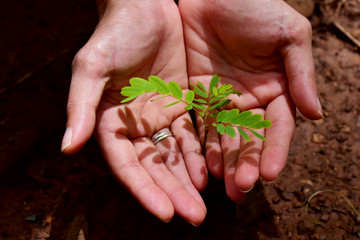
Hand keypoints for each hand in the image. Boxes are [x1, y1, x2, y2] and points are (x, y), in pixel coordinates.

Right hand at [61, 0, 206, 224]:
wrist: (145, 6)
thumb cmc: (115, 33)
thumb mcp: (92, 66)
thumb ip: (81, 106)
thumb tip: (67, 147)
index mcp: (110, 121)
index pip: (127, 165)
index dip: (144, 190)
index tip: (165, 212)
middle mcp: (134, 124)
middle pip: (154, 167)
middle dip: (172, 192)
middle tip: (194, 216)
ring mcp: (159, 115)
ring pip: (174, 156)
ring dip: (188, 180)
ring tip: (204, 205)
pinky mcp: (180, 104)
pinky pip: (191, 134)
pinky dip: (199, 154)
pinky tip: (210, 173)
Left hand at [179, 0, 321, 201]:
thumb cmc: (256, 6)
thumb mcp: (289, 35)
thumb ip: (300, 74)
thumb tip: (316, 115)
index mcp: (276, 89)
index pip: (278, 127)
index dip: (274, 150)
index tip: (269, 172)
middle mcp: (251, 99)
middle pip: (250, 138)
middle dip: (246, 163)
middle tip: (241, 188)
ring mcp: (224, 99)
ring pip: (225, 137)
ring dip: (225, 162)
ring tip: (223, 185)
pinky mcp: (200, 94)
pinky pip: (201, 123)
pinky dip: (203, 144)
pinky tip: (204, 165)